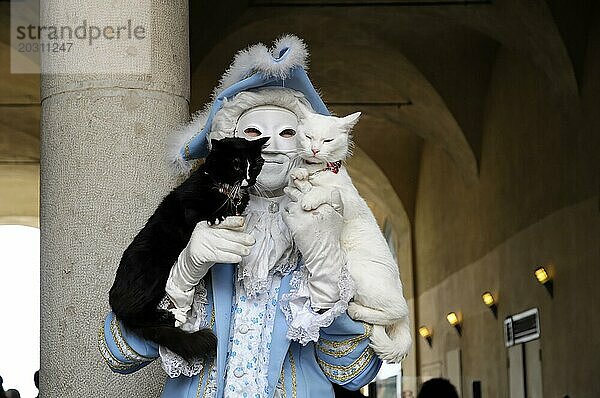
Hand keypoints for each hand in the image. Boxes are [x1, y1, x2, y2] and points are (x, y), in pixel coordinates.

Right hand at [165, 216, 254, 324]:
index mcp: (205, 225)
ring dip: (237, 248)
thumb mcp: (214, 239)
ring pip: (223, 244)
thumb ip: (226, 233)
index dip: (233, 222)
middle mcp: (202, 231)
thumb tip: (242, 228)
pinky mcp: (199, 254)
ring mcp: (199, 242)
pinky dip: (229, 257)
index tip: (243, 223)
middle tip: (250, 241)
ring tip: (246, 251)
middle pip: (224, 233)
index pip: (221, 221)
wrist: (188, 264)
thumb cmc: (204, 250)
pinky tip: (237, 258)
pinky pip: (218, 255)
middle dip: (240, 238)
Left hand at [282, 182, 345, 309]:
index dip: (304, 184)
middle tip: (289, 189)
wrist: (325, 255)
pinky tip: (291, 220)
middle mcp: (317, 209)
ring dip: (291, 206)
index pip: (313, 190)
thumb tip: (328, 189)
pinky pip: (286, 214)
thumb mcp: (337, 218)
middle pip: (300, 194)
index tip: (298, 181)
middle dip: (293, 190)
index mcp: (328, 206)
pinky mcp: (295, 225)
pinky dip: (286, 216)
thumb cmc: (330, 238)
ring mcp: (305, 217)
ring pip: (292, 204)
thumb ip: (333, 202)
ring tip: (292, 207)